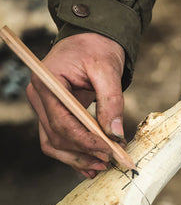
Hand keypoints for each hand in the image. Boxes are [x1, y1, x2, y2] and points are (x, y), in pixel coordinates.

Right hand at [27, 33, 125, 178]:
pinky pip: (60, 136)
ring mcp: (46, 105)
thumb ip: (111, 101)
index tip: (110, 151)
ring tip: (100, 166)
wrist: (92, 38)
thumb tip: (116, 134)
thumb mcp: (107, 69)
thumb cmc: (98, 48)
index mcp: (48, 82)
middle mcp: (41, 96)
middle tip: (109, 161)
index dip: (85, 141)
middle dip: (84, 152)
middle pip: (56, 136)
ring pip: (55, 141)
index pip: (62, 122)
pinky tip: (90, 162)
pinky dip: (74, 150)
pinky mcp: (56, 110)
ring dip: (77, 157)